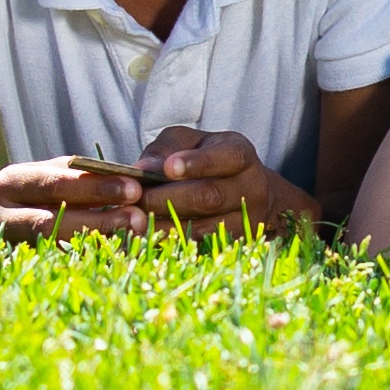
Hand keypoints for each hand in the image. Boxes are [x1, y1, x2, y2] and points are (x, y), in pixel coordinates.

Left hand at [120, 127, 313, 236]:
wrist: (249, 192)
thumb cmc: (209, 160)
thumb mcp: (190, 143)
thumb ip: (165, 149)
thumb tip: (141, 169)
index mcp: (240, 155)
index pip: (227, 158)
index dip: (198, 164)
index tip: (168, 168)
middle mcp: (251, 188)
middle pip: (211, 197)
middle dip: (169, 199)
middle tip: (138, 198)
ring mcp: (247, 220)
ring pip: (204, 227)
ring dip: (166, 225)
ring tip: (137, 219)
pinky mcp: (235, 243)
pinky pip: (200, 246)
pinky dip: (171, 242)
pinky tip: (149, 235)